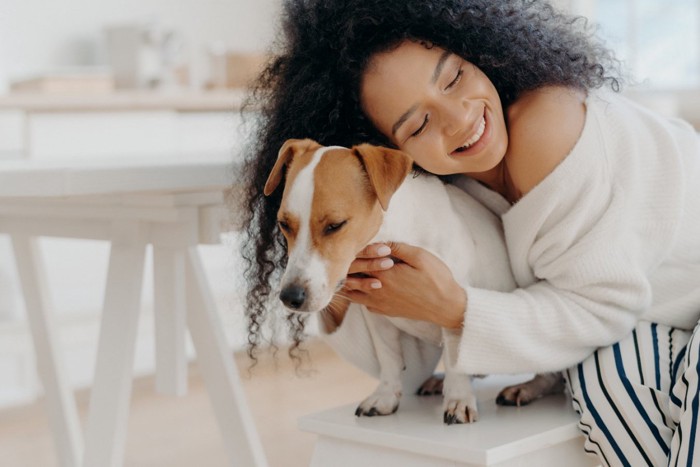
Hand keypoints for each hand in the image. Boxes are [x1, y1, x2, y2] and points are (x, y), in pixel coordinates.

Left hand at [344, 242, 466, 328]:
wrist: (446, 306)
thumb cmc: (436, 279)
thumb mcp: (420, 257)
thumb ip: (398, 248)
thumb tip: (381, 242)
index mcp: (384, 274)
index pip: (357, 261)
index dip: (354, 251)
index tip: (355, 242)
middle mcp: (377, 290)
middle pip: (349, 277)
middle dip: (346, 266)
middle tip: (347, 255)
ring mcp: (379, 303)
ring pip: (352, 293)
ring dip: (349, 281)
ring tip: (350, 271)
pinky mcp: (385, 311)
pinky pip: (363, 304)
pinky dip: (358, 295)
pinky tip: (363, 287)